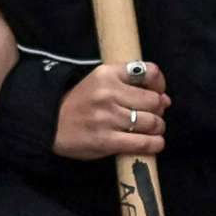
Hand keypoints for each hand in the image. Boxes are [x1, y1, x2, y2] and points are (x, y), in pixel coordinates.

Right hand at [51, 60, 168, 161]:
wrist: (50, 123)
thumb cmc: (80, 103)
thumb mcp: (99, 81)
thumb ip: (128, 84)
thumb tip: (165, 99)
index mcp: (107, 74)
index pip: (148, 71)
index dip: (160, 84)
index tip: (158, 93)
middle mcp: (108, 93)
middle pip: (154, 100)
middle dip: (158, 110)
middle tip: (153, 115)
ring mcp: (107, 118)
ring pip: (151, 122)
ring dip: (157, 128)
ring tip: (152, 130)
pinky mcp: (106, 141)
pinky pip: (142, 143)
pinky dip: (154, 144)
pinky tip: (154, 143)